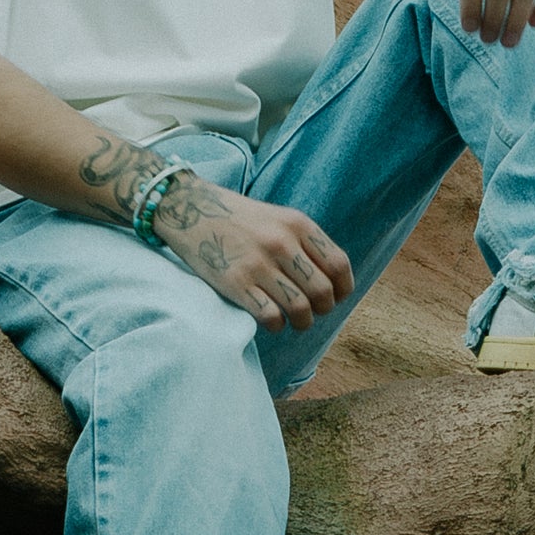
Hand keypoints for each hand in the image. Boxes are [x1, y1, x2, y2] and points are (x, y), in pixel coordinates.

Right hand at [151, 178, 354, 331]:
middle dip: (323, 309)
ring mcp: (258, 264)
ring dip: (303, 322)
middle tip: (314, 311)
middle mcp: (281, 243)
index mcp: (298, 224)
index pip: (338, 265)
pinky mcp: (235, 283)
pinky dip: (277, 325)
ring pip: (300, 309)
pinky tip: (272, 320)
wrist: (191, 209)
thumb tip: (333, 281)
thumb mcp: (279, 218)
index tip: (337, 297)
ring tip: (296, 321)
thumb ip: (305, 243)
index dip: (343, 289)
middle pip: (323, 292)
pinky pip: (270, 317)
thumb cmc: (240, 219)